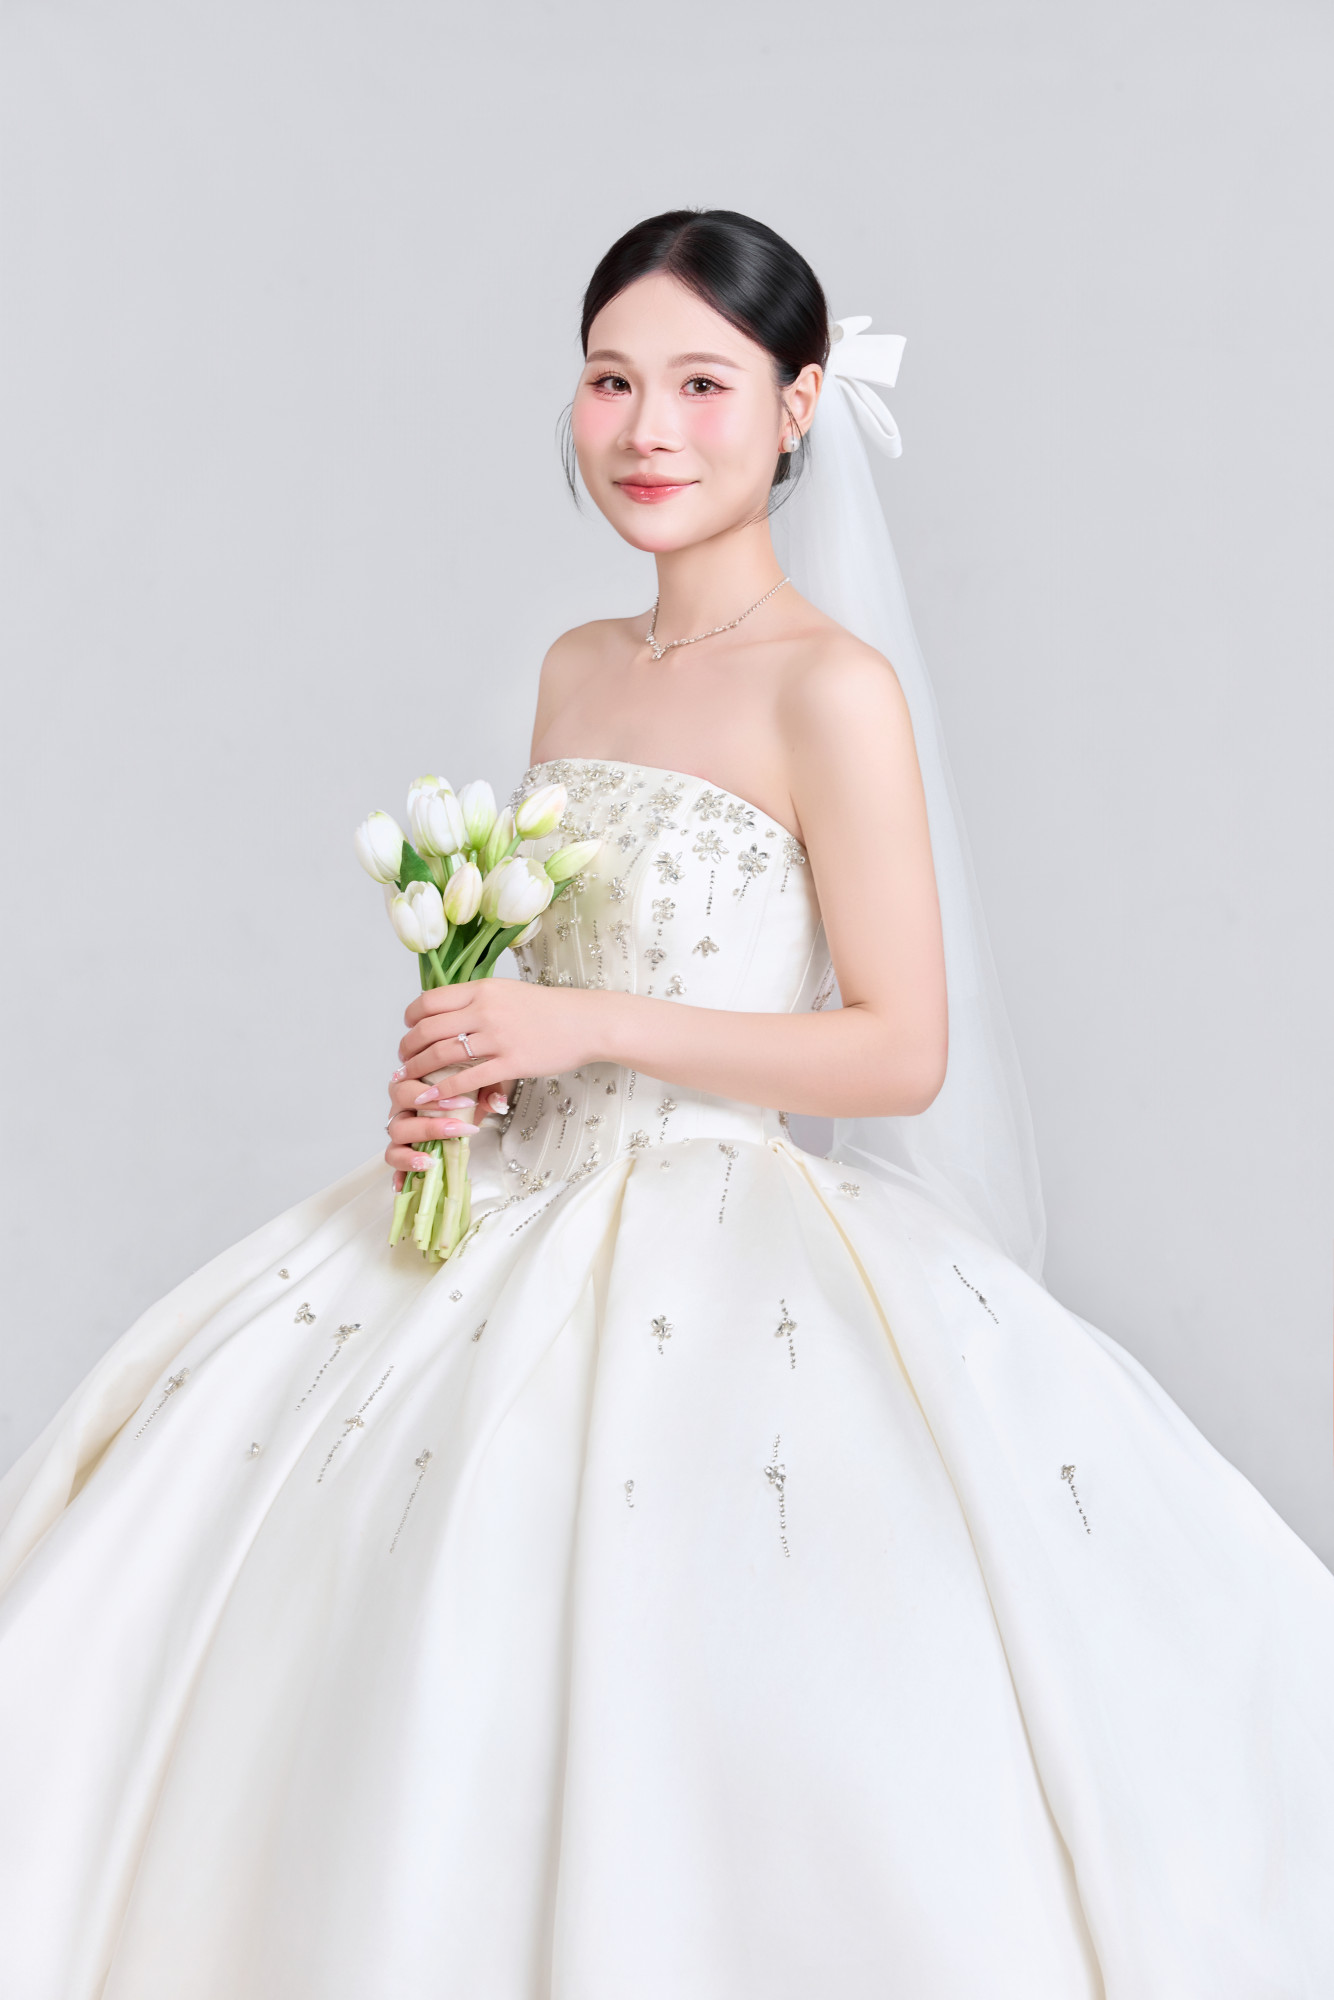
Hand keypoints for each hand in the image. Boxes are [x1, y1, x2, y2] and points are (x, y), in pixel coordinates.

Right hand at [384, 1079, 501, 1181]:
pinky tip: (403, 1187)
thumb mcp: (474, 1084)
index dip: (434, 1099)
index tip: (466, 1103)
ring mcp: (399, 1134)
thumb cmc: (459, 1090)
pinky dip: (398, 1175)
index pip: (409, 1091)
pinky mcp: (402, 1152)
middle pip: (398, 1121)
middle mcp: (398, 1111)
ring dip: (409, 1156)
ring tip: (430, 1162)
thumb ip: (486, 1090)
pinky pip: (395, 1166)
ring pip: (393, 1146)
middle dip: (429, 1128)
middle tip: (458, 1130)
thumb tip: (497, 1103)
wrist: (457, 1103)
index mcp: (408, 1087)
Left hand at [396, 980, 608, 1108]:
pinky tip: (431, 1097)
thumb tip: (450, 1011)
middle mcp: (485, 1010)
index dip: (411, 1017)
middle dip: (408, 1047)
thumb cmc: (550, 1009)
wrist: (586, 1022)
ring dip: (418, 1069)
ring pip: (441, 1054)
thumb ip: (479, 1000)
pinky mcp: (510, 1063)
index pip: (430, 1000)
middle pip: (428, 1029)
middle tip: (403, 1059)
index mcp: (483, 989)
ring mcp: (497, 1038)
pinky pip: (467, 1080)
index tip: (408, 1029)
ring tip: (408, 1079)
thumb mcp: (509, 992)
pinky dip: (443, 1090)